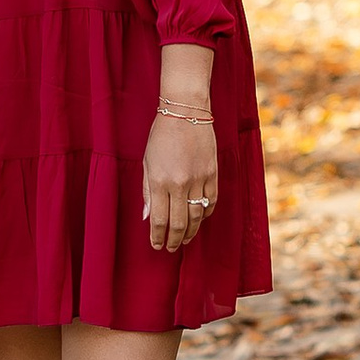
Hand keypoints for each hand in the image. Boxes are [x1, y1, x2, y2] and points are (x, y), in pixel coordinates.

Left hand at [141, 104, 217, 255]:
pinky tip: (199, 219)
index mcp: (160, 181)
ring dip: (191, 231)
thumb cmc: (161, 136)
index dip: (158, 237)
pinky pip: (211, 201)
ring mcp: (199, 179)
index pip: (159, 220)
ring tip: (184, 238)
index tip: (156, 246)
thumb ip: (148, 191)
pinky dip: (205, 213)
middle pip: (179, 223)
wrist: (186, 112)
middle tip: (170, 248)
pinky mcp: (212, 173)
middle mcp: (180, 183)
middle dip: (174, 239)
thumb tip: (148, 217)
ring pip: (197, 215)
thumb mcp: (147, 162)